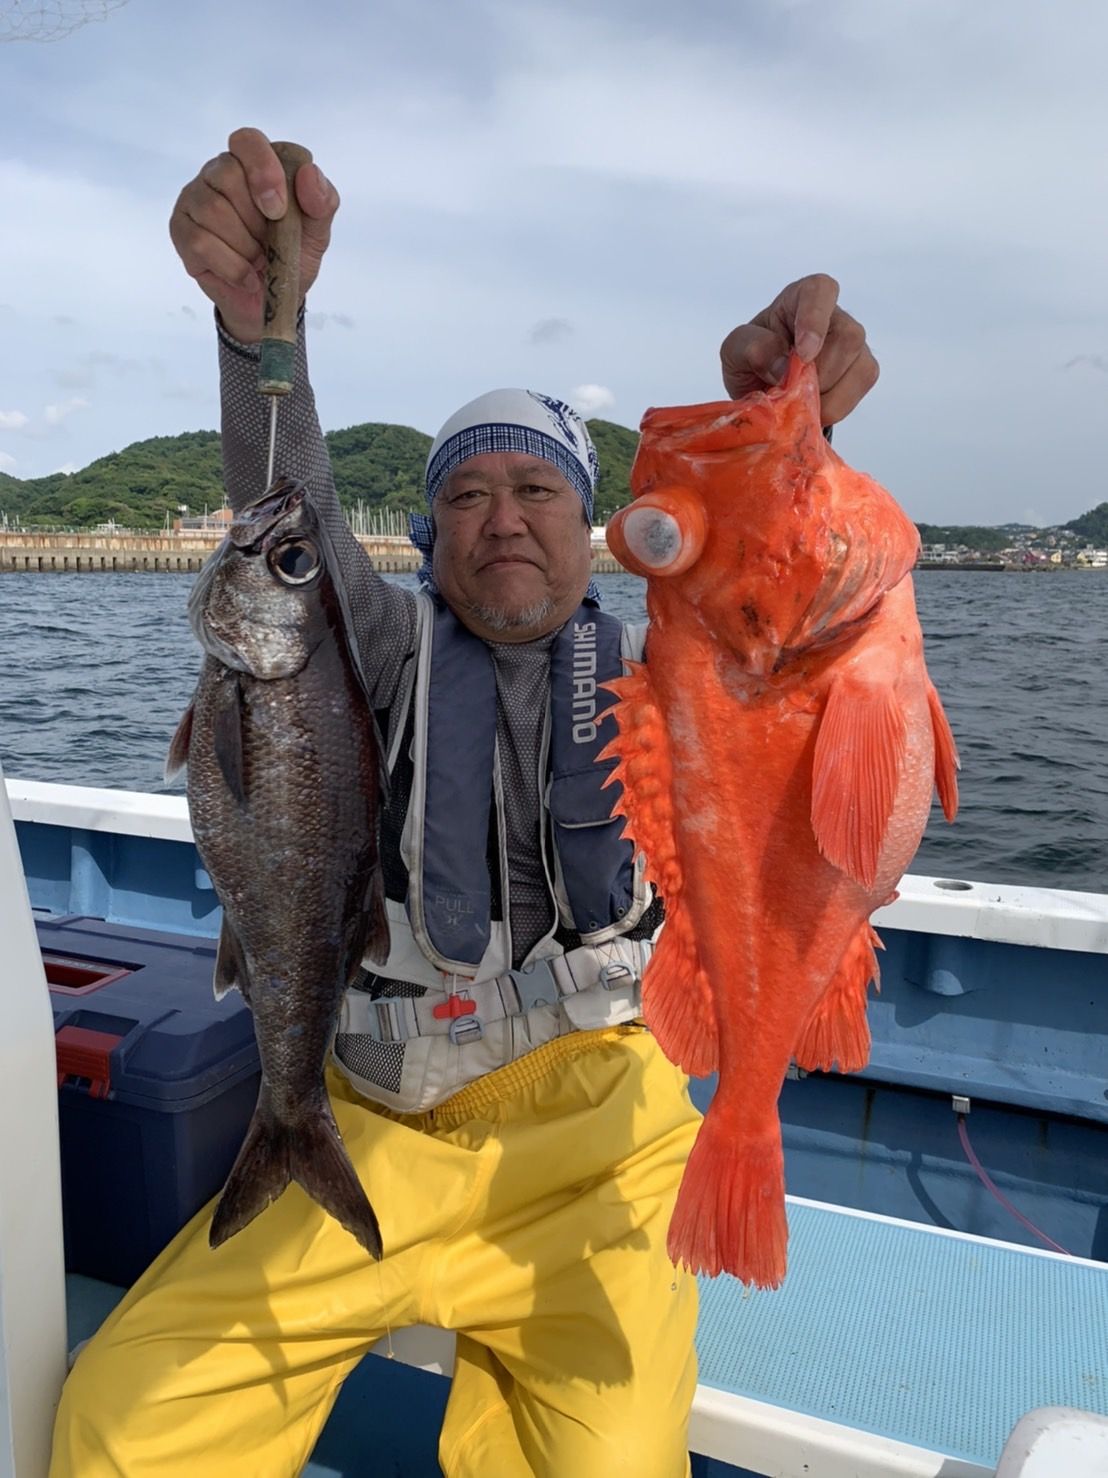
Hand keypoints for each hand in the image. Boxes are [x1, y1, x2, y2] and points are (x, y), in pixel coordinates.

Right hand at [169, 127, 338, 343]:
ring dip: (246, 246)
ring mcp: (195, 199)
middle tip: (270, 244)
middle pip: (227, 175)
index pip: (248, 141)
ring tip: (259, 262)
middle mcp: (218, 174)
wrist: (271, 303)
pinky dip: (232, 267)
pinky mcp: (181, 230)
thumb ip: (322, 202)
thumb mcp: (316, 233)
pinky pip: (201, 242)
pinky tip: (247, 277)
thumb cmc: (290, 258)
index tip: (278, 209)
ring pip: (213, 209)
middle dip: (256, 220)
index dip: (262, 170)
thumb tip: (310, 173)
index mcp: (252, 164)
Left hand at [719, 274, 878, 425]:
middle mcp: (834, 316)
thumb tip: (783, 365)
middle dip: (819, 374)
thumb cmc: (752, 360)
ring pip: (859, 367)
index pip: (820, 291)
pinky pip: (859, 391)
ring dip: (825, 395)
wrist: (763, 391)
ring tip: (798, 401)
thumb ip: (752, 348)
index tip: (803, 354)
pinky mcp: (862, 371)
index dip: (815, 320)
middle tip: (790, 391)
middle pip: (847, 337)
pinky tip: (813, 408)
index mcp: (800, 297)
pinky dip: (834, 408)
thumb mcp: (734, 352)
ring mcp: (854, 345)